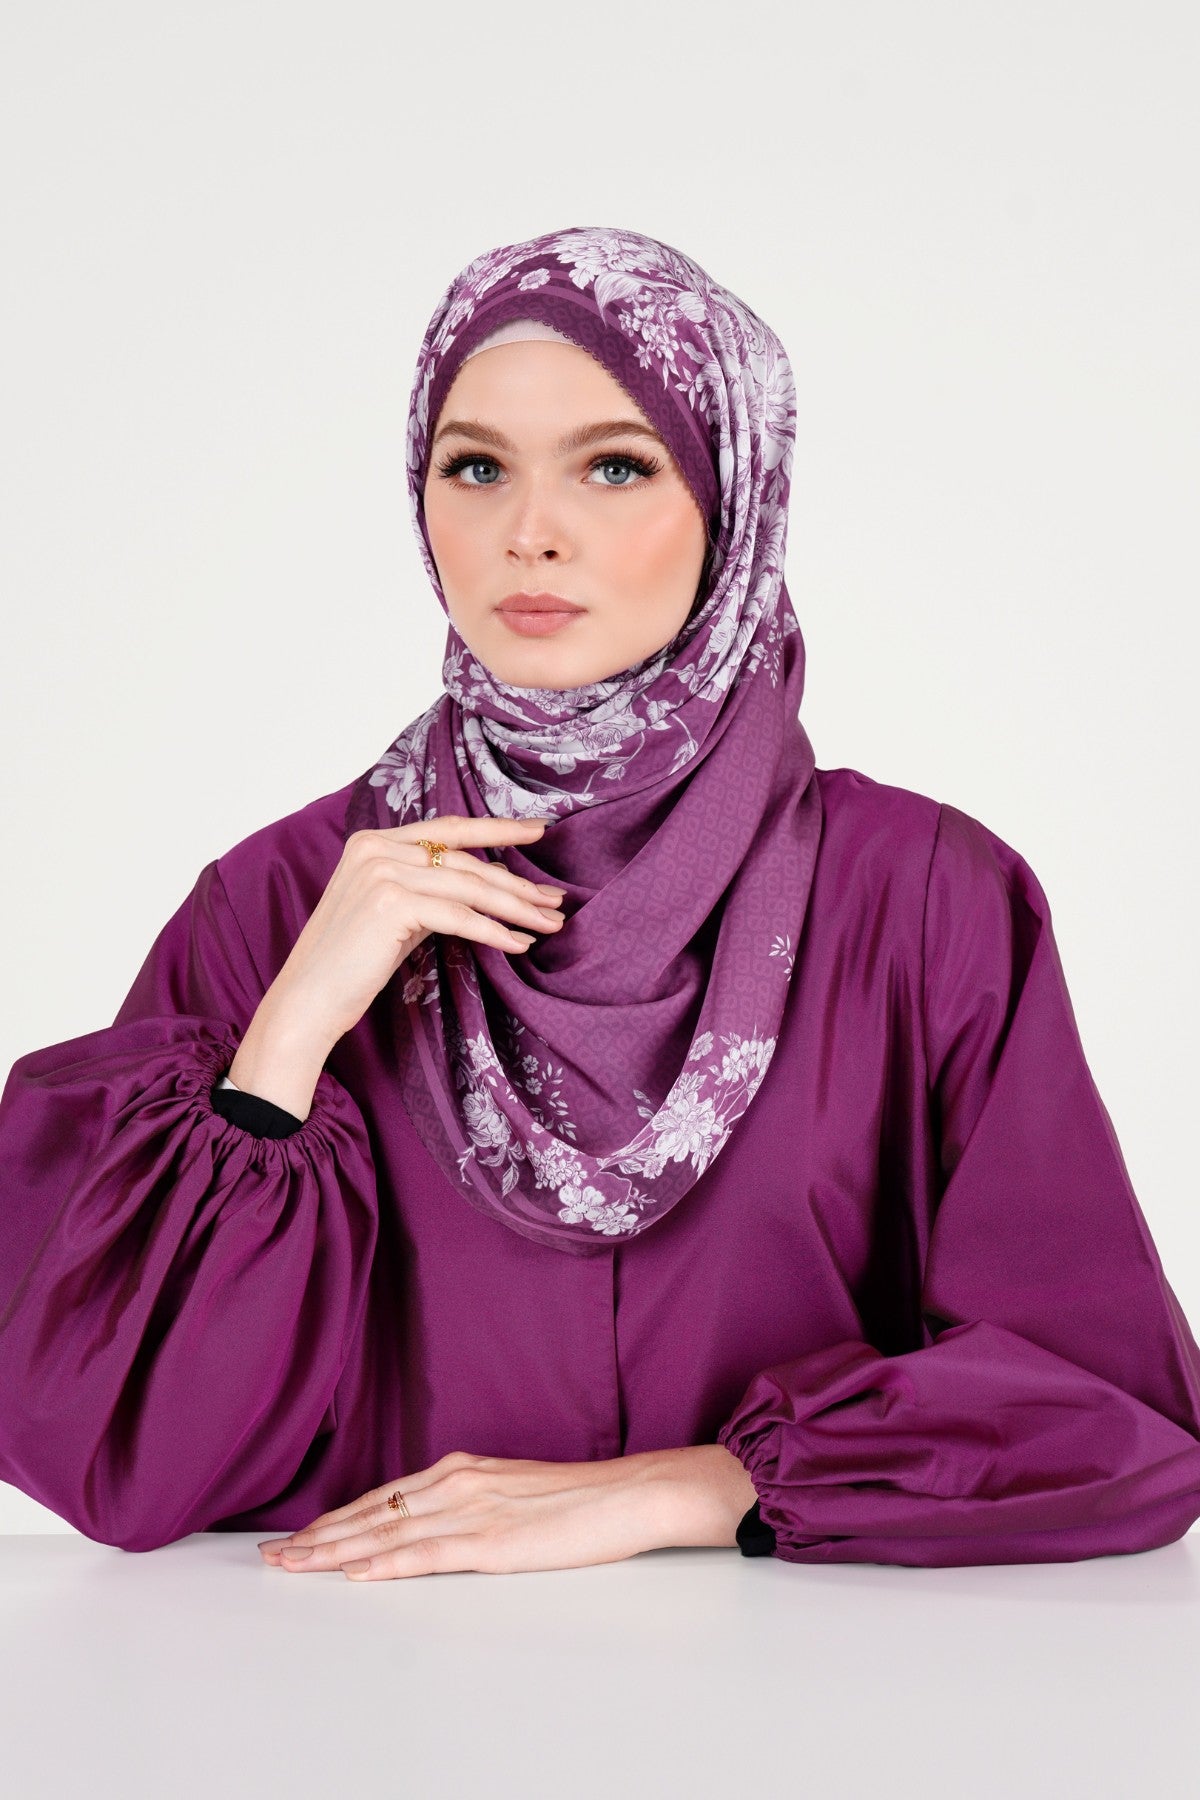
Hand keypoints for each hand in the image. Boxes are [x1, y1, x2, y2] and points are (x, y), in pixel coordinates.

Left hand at [255, 1445, 753, 1579]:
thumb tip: (439, 1527)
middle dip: (318, 1537)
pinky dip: (386, 1565)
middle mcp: (457, 1483)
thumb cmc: (581, 1499)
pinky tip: (357, 1574)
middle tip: (271, 1556)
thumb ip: (473, 1504)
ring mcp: (473, 1510)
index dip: (336, 1518)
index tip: (298, 1536)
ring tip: (293, 1567)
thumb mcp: (515, 1491)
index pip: (382, 1498)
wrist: (630, 1493)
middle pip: (372, 1514)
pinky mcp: (492, 1541)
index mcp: (462, 1470)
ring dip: (334, 1553)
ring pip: (387, 1535)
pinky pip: (427, 1555)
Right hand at [267, 813, 567, 1049]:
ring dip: (516, 908)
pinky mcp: (392, 904)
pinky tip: (519, 944)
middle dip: (516, 882)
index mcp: (372, 842)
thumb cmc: (348, 966)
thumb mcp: (389, 913)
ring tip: (548, 924)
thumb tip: (482, 888)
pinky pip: (459, 916)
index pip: (447, 830)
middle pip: (465, 861)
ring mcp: (382, 872)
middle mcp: (376, 848)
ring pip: (468, 886)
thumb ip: (424, 888)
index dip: (497, 829)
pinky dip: (494, 931)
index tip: (538, 831)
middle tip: (555, 900)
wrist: (306, 1002)